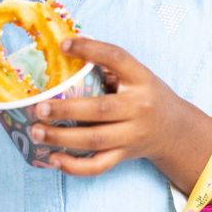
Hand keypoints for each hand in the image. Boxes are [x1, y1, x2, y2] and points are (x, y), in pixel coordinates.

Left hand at [30, 37, 196, 176]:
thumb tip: (64, 50)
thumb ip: (108, 66)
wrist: (175, 129)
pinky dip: (74, 166)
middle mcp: (138, 107)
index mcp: (141, 78)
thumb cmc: (146, 96)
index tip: (63, 45)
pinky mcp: (125, 156)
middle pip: (100, 109)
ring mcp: (132, 135)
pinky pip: (98, 166)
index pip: (117, 58)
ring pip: (94, 140)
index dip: (90, 49)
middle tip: (39, 107)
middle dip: (65, 110)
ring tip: (36, 131)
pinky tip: (54, 158)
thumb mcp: (137, 74)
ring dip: (61, 138)